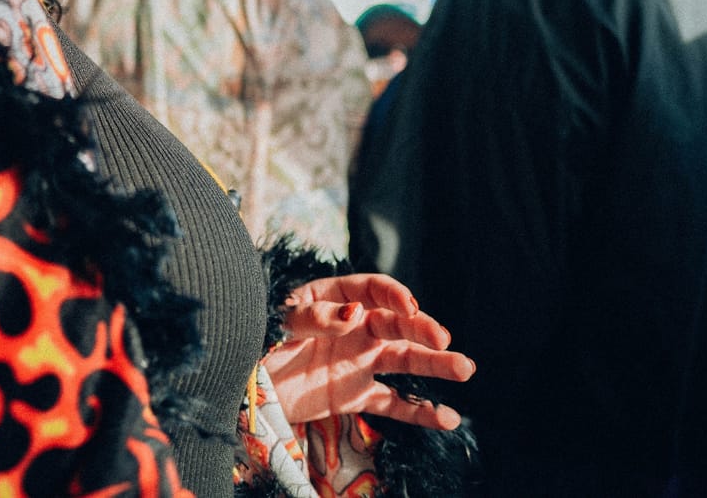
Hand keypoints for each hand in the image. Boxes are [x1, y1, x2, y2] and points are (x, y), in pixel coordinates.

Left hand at [265, 273, 474, 428]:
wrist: (241, 384)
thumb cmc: (257, 339)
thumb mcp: (280, 321)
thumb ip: (315, 318)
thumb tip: (352, 316)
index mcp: (334, 299)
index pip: (372, 290)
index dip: (393, 294)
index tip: (409, 305)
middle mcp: (353, 328)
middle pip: (396, 324)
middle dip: (422, 329)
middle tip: (443, 339)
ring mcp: (357, 362)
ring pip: (403, 360)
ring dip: (434, 364)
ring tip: (465, 369)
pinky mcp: (354, 395)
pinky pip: (392, 403)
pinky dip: (419, 411)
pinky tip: (447, 417)